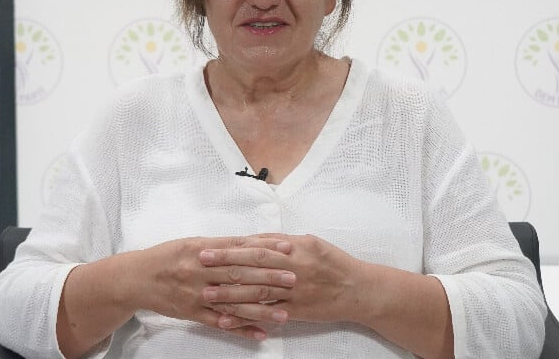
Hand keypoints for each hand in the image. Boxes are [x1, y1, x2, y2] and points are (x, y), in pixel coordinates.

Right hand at [135, 236, 295, 339]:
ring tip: (284, 313)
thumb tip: (253, 242)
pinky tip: (260, 334)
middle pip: (239, 275)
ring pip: (233, 303)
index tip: (286, 249)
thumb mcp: (192, 243)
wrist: (136, 278)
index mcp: (201, 249)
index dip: (264, 248)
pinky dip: (241, 329)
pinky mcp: (192, 313)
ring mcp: (196, 294)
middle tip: (293, 279)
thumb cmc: (167, 256)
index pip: (238, 248)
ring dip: (260, 309)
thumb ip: (221, 245)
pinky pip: (220, 323)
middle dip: (268, 277)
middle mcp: (199, 271)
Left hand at [199, 234, 363, 324]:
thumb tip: (255, 239)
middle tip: (200, 267)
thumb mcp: (310, 243)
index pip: (256, 248)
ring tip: (208, 294)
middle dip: (224, 268)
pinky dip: (247, 317)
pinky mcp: (296, 311)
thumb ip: (282, 241)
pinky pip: (268, 314)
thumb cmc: (334, 262)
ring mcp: (294, 292)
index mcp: (295, 249)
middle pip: (253, 269)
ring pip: (257, 293)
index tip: (210, 249)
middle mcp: (293, 269)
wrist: (359, 289)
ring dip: (230, 294)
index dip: (231, 249)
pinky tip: (230, 318)